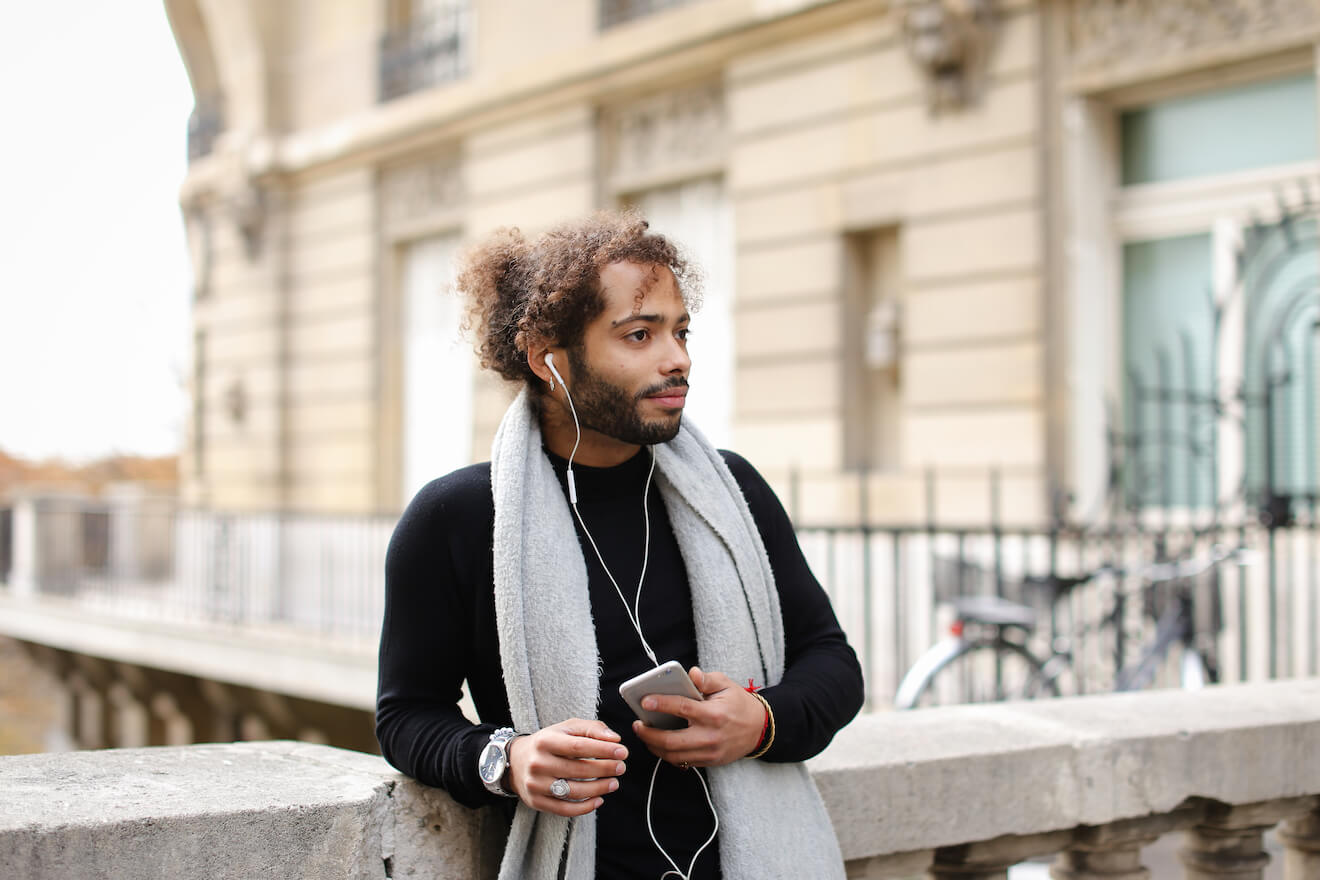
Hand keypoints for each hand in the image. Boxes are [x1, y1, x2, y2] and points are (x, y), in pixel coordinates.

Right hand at [505, 719, 628, 815]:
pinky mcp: (537, 802)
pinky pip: (564, 809)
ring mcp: (536, 785)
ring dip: (599, 788)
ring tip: (614, 783)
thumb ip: (592, 729)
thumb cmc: (549, 743)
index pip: (579, 747)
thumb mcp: (566, 728)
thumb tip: (615, 739)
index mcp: (546, 741)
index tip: (623, 752)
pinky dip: (585, 807)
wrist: (516, 761)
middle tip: (622, 767)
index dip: (603, 750)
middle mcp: (538, 763)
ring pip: (573, 791)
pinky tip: (599, 799)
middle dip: (605, 769)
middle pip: (578, 770)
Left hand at [631, 667, 765, 767]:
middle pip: (672, 740)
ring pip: (674, 756)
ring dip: (655, 747)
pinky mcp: (710, 762)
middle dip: (649, 734)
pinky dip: (668, 755)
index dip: (661, 704)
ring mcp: (710, 752)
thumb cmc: (739, 703)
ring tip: (645, 735)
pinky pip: (683, 762)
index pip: (682, 708)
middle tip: (637, 725)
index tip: (645, 701)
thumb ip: (707, 679)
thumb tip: (690, 673)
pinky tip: (660, 745)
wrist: (759, 729)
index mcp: (713, 714)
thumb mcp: (726, 684)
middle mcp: (710, 736)